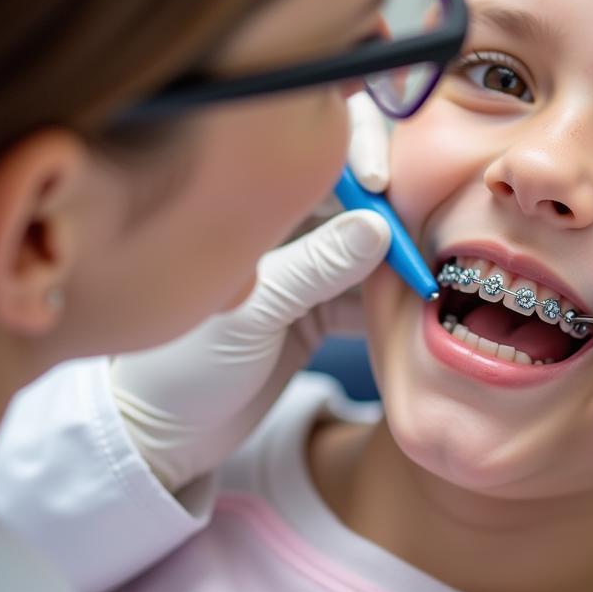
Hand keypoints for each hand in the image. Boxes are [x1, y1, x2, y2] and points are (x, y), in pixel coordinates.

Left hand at [114, 93, 391, 492]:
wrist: (163, 435)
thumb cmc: (180, 367)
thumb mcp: (253, 312)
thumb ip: (316, 267)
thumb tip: (379, 227)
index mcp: (251, 210)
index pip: (318, 160)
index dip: (360, 156)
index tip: (386, 186)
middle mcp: (282, 230)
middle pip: (355, 201)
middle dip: (396, 212)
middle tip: (428, 235)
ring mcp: (304, 273)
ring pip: (369, 252)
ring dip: (398, 261)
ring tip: (428, 275)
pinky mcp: (320, 313)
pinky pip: (367, 297)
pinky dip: (390, 303)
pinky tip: (413, 309)